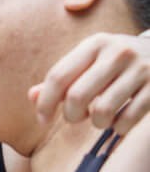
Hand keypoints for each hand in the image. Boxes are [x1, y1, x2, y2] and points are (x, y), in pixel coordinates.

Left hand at [29, 31, 149, 135]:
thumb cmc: (116, 64)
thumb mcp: (90, 62)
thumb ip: (61, 79)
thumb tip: (32, 96)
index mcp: (96, 43)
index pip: (58, 76)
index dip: (45, 103)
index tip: (42, 120)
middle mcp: (119, 52)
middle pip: (76, 97)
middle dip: (71, 115)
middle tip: (78, 117)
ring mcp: (142, 68)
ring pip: (102, 111)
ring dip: (96, 123)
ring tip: (101, 118)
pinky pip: (126, 120)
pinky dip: (118, 127)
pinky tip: (120, 120)